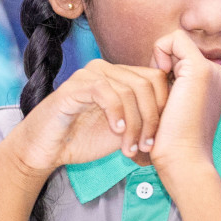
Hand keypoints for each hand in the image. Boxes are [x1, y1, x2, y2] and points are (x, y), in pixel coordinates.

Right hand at [4, 58, 170, 176]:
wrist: (45, 150)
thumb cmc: (81, 140)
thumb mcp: (123, 130)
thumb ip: (144, 117)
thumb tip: (175, 118)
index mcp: (118, 76)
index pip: (156, 79)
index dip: (163, 108)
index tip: (157, 139)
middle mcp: (105, 70)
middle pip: (147, 83)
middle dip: (152, 119)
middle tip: (147, 146)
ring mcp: (88, 75)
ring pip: (130, 90)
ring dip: (135, 124)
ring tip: (130, 147)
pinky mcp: (74, 86)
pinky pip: (106, 92)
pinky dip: (116, 114)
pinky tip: (116, 132)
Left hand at [147, 29, 220, 178]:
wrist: (182, 158)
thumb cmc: (170, 142)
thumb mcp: (171, 109)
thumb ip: (170, 89)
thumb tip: (154, 75)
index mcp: (213, 84)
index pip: (185, 57)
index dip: (165, 65)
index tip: (153, 88)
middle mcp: (217, 74)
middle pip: (181, 48)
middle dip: (160, 62)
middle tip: (150, 87)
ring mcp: (212, 70)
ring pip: (177, 41)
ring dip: (158, 58)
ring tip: (153, 85)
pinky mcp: (199, 70)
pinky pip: (174, 39)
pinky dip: (159, 51)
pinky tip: (156, 74)